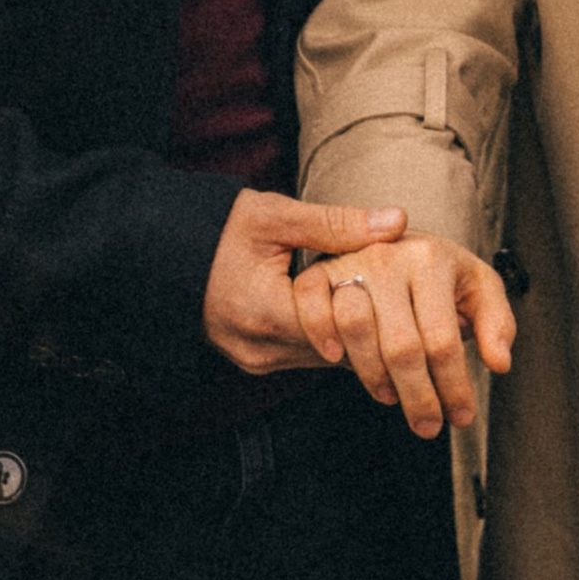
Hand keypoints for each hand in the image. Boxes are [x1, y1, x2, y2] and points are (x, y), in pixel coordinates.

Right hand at [203, 191, 404, 374]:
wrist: (165, 252)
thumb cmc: (220, 229)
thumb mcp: (277, 216)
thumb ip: (337, 223)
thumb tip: (396, 222)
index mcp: (265, 313)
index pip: (341, 330)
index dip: (378, 314)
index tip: (407, 296)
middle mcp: (260, 348)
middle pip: (338, 351)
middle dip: (373, 330)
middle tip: (412, 310)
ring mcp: (256, 361)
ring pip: (326, 361)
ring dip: (354, 338)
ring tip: (391, 314)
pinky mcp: (256, 363)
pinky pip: (308, 358)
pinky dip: (331, 339)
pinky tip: (353, 318)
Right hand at [289, 233, 516, 436]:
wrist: (399, 243)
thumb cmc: (441, 273)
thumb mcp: (479, 288)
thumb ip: (497, 322)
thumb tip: (499, 362)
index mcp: (432, 260)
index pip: (443, 339)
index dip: (453, 387)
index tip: (460, 416)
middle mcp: (389, 258)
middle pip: (402, 345)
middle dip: (418, 397)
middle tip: (428, 426)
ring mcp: (351, 263)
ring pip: (356, 328)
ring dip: (372, 374)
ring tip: (391, 397)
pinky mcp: (320, 271)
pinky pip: (311, 305)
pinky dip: (318, 332)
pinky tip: (335, 358)